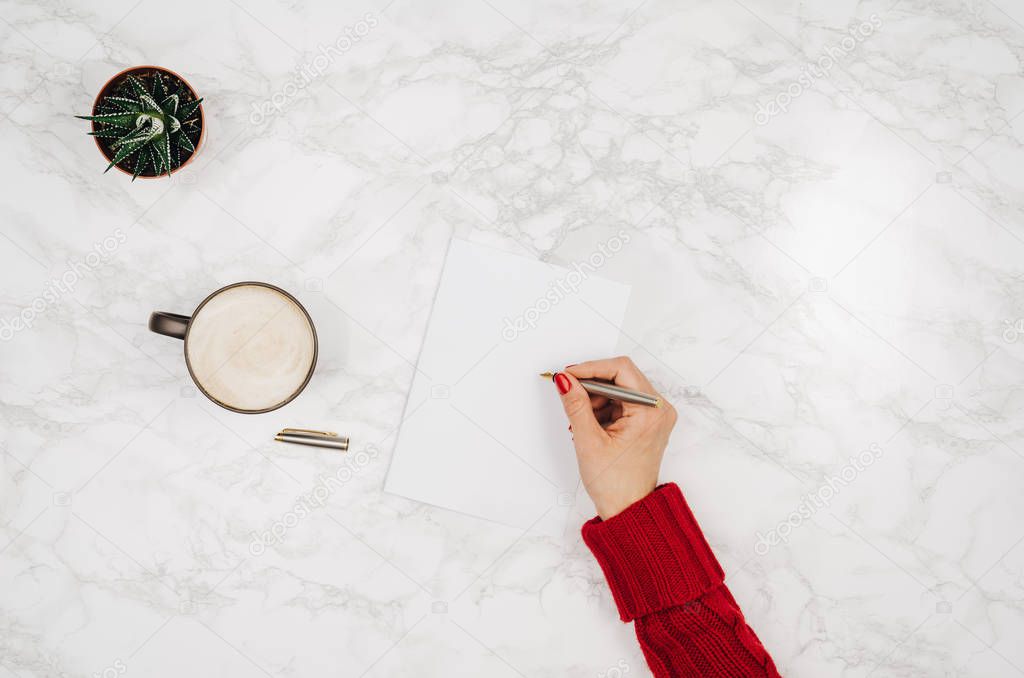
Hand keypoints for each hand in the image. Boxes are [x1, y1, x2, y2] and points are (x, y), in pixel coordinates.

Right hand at [551, 357, 676, 519]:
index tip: (568, 375)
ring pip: (619, 389)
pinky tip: (591, 427)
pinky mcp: (647, 422)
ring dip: (595, 399)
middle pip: (620, 377)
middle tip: (570, 397)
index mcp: (651, 411)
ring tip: (582, 422)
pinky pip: (622, 402)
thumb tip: (565, 380)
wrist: (628, 510)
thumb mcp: (589, 441)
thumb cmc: (616, 484)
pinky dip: (603, 409)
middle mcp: (659, 409)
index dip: (590, 368)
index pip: (620, 370)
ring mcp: (655, 415)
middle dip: (591, 386)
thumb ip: (576, 405)